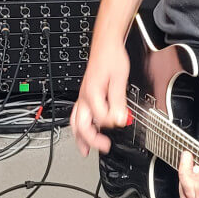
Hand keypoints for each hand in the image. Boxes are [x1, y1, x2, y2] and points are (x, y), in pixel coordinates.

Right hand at [70, 38, 130, 156]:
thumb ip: (119, 102)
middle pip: (81, 125)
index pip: (101, 118)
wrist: (106, 46)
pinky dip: (79, 128)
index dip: (113, 122)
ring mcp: (83, 97)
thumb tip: (120, 119)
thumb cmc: (111, 59)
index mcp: (92, 94)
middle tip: (104, 147)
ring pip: (75, 122)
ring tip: (85, 151)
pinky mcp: (85, 96)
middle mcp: (84, 97)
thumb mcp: (119, 80)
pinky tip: (86, 133)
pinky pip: (78, 116)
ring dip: (80, 138)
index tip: (123, 120)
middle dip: (91, 139)